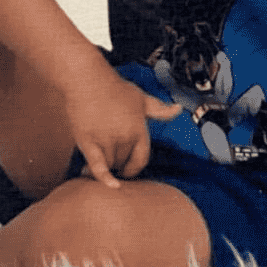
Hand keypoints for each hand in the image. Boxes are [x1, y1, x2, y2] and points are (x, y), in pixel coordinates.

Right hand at [66, 71, 178, 187]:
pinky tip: (108, 186)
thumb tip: (178, 109)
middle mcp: (125, 137)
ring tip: (101, 157)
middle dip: (119, 161)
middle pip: (124, 163)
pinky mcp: (88, 143)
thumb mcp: (142, 98)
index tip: (129, 167)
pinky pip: (97, 167)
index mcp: (139, 129)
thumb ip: (160, 110)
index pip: (142, 158)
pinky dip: (102, 178)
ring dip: (107, 165)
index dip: (135, 165)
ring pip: (111, 165)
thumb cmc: (114, 88)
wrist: (88, 80)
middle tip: (111, 155)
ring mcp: (106, 141)